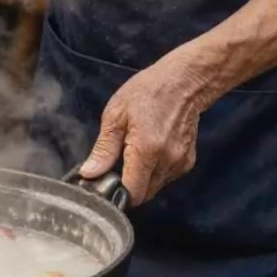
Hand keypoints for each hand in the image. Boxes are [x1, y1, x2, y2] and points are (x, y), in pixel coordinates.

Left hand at [80, 48, 204, 205]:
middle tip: (119, 166)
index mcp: (146, 151)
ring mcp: (180, 163)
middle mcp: (166, 161)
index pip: (132, 194)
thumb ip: (103, 149)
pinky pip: (166, 178)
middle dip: (129, 187)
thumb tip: (89, 173)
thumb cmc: (148, 92)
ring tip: (136, 154)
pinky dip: (156, 172)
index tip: (106, 185)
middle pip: (144, 195)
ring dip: (142, 180)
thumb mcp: (116, 115)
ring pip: (155, 188)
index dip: (116, 194)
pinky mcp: (187, 161)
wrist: (184, 82)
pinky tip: (151, 152)